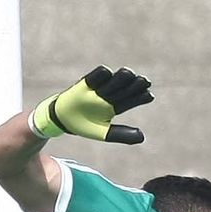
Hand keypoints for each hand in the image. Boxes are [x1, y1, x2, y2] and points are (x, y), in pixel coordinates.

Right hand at [31, 66, 152, 143]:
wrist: (61, 120)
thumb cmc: (84, 125)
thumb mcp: (103, 133)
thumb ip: (121, 134)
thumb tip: (142, 136)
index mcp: (116, 106)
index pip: (132, 99)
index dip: (141, 97)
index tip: (149, 96)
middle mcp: (110, 94)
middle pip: (126, 87)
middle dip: (136, 84)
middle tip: (144, 82)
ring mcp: (99, 87)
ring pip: (114, 79)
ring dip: (122, 77)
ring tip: (129, 75)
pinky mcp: (86, 82)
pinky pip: (96, 75)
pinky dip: (102, 74)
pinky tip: (108, 74)